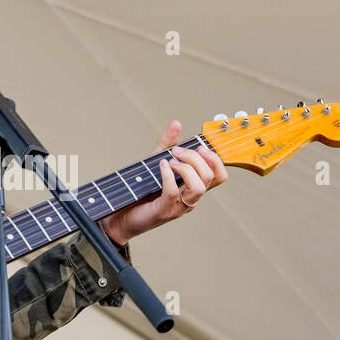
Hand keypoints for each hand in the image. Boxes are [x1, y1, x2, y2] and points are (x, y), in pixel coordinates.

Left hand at [102, 120, 227, 244]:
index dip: (215, 158)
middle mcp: (190, 198)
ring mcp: (179, 207)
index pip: (219, 175)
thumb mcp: (155, 161)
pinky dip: (168, 175)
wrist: (120, 215)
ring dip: (186, 168)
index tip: (199, 146)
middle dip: (195, 157)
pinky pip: (173, 192)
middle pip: (210, 177)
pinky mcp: (164, 211)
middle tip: (176, 151)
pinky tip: (161, 165)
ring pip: (199, 187)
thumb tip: (176, 123)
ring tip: (170, 161)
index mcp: (193, 187)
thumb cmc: (140, 191)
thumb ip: (167, 144)